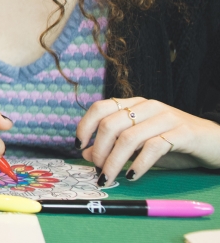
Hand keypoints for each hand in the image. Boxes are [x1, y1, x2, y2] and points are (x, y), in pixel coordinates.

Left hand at [77, 97, 219, 183]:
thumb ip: (114, 146)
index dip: (85, 125)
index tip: (77, 146)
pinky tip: (133, 176)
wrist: (215, 142)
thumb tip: (85, 154)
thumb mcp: (141, 145)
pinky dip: (139, 164)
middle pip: (111, 124)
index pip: (100, 107)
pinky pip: (153, 147)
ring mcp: (165, 117)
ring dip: (114, 161)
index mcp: (134, 104)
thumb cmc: (174, 143)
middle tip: (97, 170)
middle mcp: (147, 107)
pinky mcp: (182, 132)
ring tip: (109, 178)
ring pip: (129, 137)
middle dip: (99, 150)